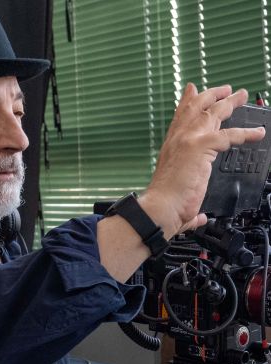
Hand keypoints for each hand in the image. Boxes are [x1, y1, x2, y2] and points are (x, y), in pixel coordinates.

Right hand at [140, 83, 265, 237]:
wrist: (160, 208)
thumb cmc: (165, 206)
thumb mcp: (179, 198)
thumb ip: (192, 209)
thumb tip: (199, 219)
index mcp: (171, 147)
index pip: (179, 118)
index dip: (187, 102)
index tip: (192, 90)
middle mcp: (178, 139)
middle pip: (196, 108)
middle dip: (211, 95)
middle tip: (224, 89)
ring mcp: (188, 140)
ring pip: (211, 113)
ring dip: (228, 103)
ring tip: (240, 95)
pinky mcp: (200, 147)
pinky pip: (228, 135)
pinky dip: (245, 133)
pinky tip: (257, 133)